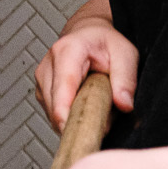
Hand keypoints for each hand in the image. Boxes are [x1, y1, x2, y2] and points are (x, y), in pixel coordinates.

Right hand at [33, 0, 137, 132]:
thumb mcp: (125, 54)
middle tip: (105, 119)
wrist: (88, 34)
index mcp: (66, 52)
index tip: (80, 134)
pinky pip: (54, 114)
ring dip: (75, 118)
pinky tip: (83, 105)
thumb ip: (126, 79)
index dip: (67, 116)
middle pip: (56, 108)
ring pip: (54, 114)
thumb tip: (124, 104)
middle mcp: (48, 66)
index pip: (62, 91)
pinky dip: (70, 116)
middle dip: (79, 120)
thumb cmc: (105, 43)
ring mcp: (41, 80)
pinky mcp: (41, 92)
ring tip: (96, 105)